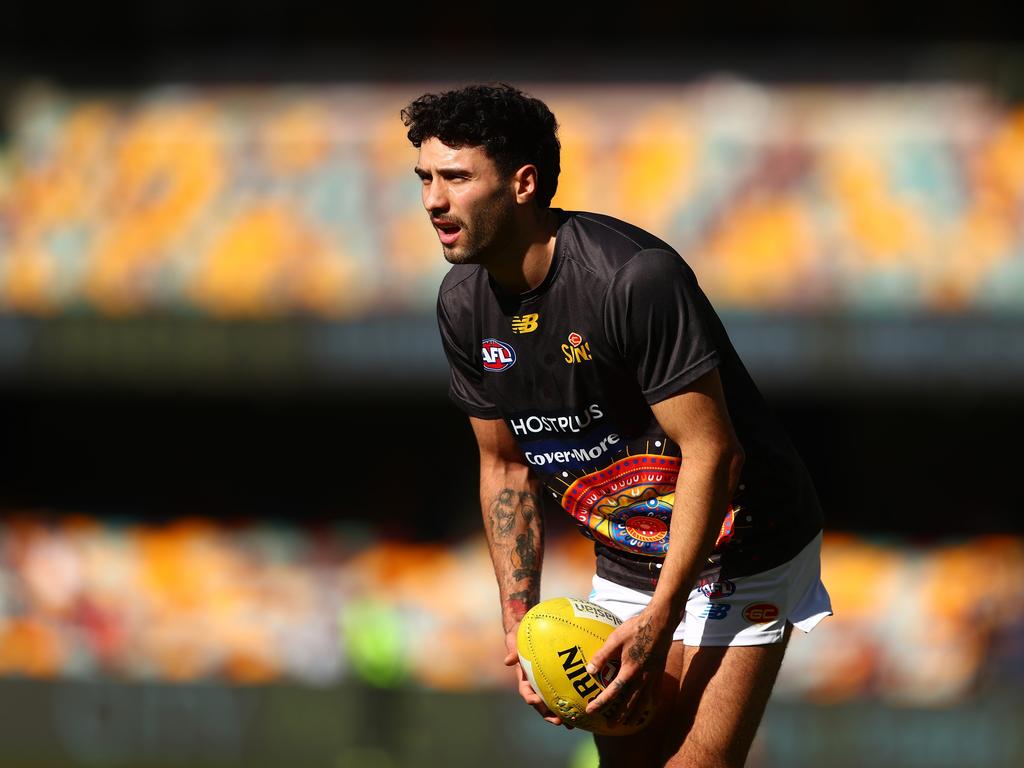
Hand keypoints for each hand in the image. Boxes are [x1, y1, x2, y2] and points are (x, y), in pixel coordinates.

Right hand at [504, 624, 573, 728]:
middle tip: (558, 721)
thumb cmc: (521, 635)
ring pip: (554, 702)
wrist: (532, 630)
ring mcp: (547, 683)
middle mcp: (536, 684)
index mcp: (525, 677)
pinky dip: (570, 701)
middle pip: (542, 704)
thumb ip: (513, 651)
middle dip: (549, 714)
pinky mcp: (559, 679)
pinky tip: (581, 708)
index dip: (530, 698)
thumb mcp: (514, 640)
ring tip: (572, 723)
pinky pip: (564, 691)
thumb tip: (507, 661)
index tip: (535, 702)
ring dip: (561, 714)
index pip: (526, 691)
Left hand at [583, 606, 672, 724]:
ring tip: (628, 723)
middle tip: (609, 725)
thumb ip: (602, 656)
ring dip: (635, 714)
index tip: (590, 710)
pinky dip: (651, 704)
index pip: (613, 692)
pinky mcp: (660, 672)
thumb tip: (589, 670)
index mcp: (629, 670)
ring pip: (643, 701)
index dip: (600, 703)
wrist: (660, 622)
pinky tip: (649, 707)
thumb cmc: (635, 629)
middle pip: (629, 703)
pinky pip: (656, 694)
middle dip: (618, 715)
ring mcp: (653, 677)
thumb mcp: (615, 639)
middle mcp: (642, 678)